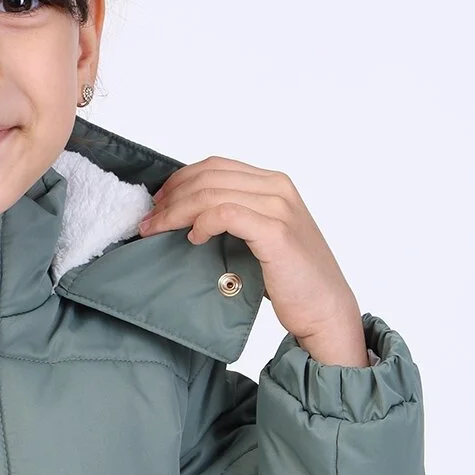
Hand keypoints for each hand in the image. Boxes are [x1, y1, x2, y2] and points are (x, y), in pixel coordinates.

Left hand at [137, 156, 370, 366]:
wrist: (326, 308)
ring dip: (176, 212)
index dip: (179, 180)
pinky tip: (193, 238)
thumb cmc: (292, 279)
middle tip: (147, 220)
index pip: (215, 166)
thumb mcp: (261, 236)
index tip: (157, 203)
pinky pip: (226, 214)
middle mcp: (277, 188)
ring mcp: (278, 208)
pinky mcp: (275, 232)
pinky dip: (202, 222)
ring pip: (211, 193)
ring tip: (156, 230)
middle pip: (208, 177)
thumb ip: (235, 217)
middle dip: (171, 197)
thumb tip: (187, 217)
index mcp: (274, 183)